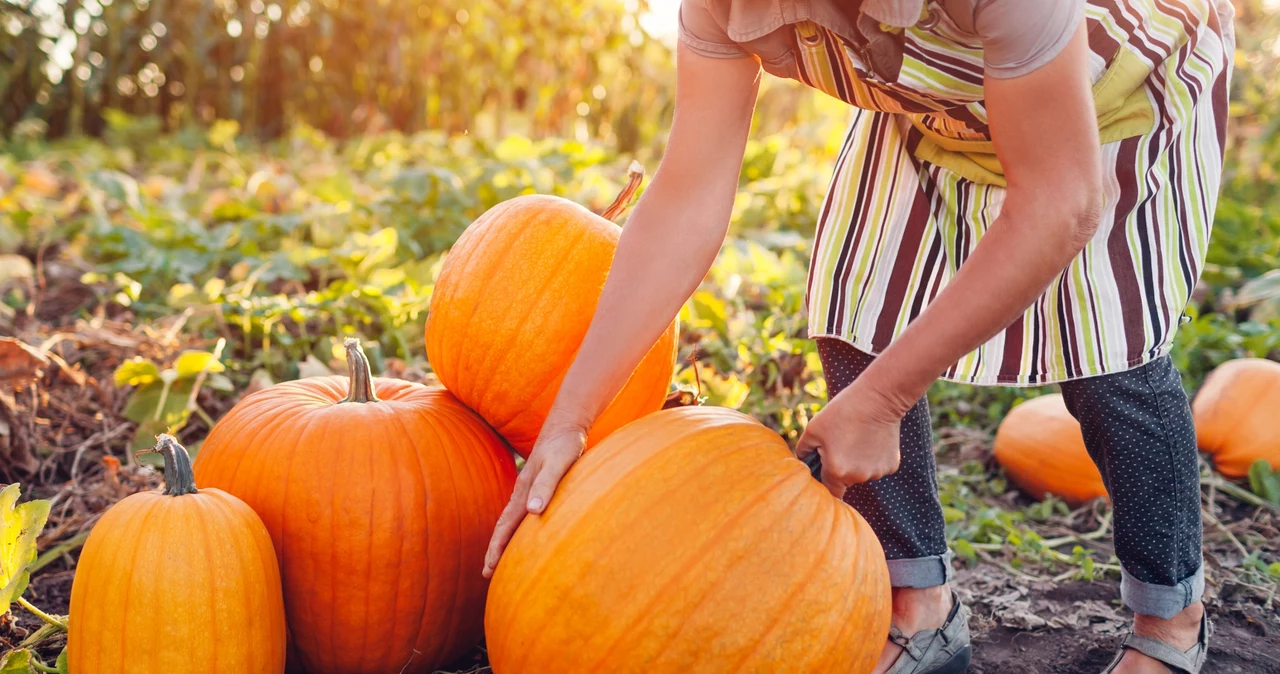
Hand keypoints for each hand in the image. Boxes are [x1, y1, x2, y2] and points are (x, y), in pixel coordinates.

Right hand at [482, 424, 585, 577]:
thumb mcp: (559, 463)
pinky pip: (524, 512)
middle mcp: (523, 492)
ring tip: (500, 558)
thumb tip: (533, 512)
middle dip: (495, 549)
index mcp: (524, 491)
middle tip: (486, 573)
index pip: (506, 526)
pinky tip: (525, 533)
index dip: (497, 547)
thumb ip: (547, 485)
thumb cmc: (565, 445)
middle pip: (504, 525)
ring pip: (512, 520)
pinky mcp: (539, 486)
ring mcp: (529, 489)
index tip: (489, 568)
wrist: (566, 425)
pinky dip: (518, 527)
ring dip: (505, 540)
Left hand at [795, 379, 904, 498]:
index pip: (829, 491)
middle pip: (845, 481)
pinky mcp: (891, 466)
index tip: (824, 471)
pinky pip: (877, 467)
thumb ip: (803, 450)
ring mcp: (877, 472)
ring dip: (858, 463)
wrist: (878, 399)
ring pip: (862, 474)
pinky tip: (871, 439)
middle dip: (841, 468)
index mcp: (836, 471)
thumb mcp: (813, 429)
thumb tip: (800, 461)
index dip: (825, 482)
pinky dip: (873, 458)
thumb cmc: (842, 412)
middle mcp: (858, 477)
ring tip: (856, 438)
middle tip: (840, 444)